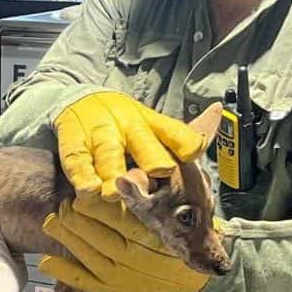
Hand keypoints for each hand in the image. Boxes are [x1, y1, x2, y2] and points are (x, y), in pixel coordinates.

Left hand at [40, 197, 208, 291]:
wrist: (189, 280)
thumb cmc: (182, 236)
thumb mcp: (176, 213)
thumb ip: (152, 195)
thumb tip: (125, 175)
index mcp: (158, 239)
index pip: (127, 223)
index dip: (103, 209)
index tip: (86, 193)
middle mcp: (141, 262)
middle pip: (105, 240)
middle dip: (80, 221)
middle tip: (64, 203)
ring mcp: (127, 279)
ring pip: (93, 259)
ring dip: (69, 241)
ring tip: (51, 222)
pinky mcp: (116, 290)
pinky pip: (89, 284)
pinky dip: (67, 274)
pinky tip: (47, 262)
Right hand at [54, 91, 208, 199]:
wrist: (79, 101)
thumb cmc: (123, 122)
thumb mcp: (153, 125)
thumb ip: (182, 131)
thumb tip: (218, 111)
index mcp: (150, 121)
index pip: (173, 130)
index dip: (184, 140)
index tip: (194, 151)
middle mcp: (127, 123)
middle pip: (142, 141)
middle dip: (151, 156)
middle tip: (160, 172)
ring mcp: (98, 131)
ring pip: (108, 152)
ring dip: (113, 170)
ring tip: (116, 190)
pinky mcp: (73, 139)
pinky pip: (76, 159)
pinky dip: (82, 175)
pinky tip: (89, 189)